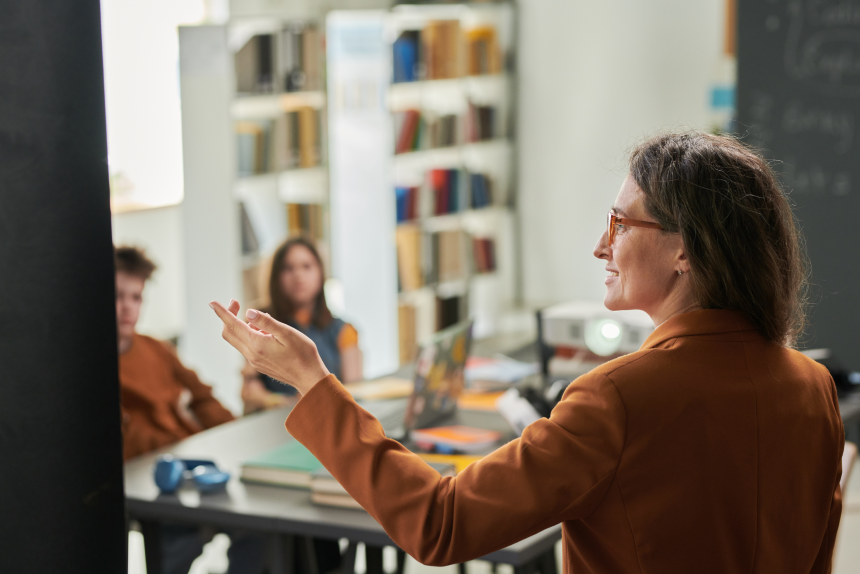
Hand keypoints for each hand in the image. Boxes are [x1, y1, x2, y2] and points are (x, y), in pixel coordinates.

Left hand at [210, 299, 329, 395]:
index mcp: (257, 344)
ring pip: (238, 340)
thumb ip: (267, 322)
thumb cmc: (303, 353)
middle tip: (236, 303)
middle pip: (229, 333)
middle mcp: (251, 354)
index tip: (212, 302)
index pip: (232, 325)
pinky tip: (267, 333)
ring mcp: (254, 361)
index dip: (222, 312)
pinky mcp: (259, 364)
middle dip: (228, 317)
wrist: (309, 378)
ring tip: (264, 321)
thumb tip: (248, 313)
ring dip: (242, 326)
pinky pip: (247, 347)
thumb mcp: (287, 333)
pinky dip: (250, 335)